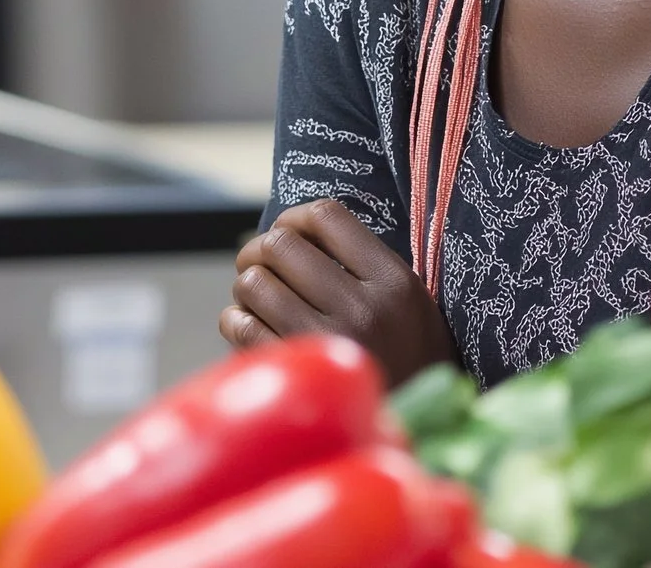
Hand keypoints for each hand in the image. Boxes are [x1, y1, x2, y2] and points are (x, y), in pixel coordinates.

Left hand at [216, 199, 457, 384]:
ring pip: (254, 283)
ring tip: (258, 302)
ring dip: (247, 288)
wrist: (416, 434)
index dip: (293, 218)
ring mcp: (329, 343)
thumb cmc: (407, 362)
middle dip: (259, 252)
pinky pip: (242, 327)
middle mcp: (363, 308)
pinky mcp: (299, 376)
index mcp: (395, 282)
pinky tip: (247, 327)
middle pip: (281, 246)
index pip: (327, 216)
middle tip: (259, 266)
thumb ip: (366, 267)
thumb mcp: (411, 306)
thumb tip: (293, 231)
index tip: (287, 233)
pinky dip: (235, 321)